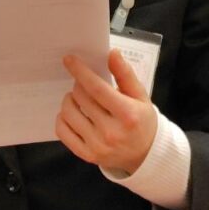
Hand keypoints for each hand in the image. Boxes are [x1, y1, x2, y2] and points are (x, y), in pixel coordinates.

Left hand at [56, 49, 157, 174]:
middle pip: (80, 98)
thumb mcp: (139, 96)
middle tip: (84, 85)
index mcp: (127, 115)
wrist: (146, 155)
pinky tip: (73, 115)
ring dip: (69, 100)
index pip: (96, 88)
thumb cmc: (141, 121)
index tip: (69, 60)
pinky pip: (62, 131)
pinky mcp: (87, 155)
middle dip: (78, 85)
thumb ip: (125, 74)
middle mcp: (112, 132)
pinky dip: (63, 119)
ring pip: (68, 113)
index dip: (80, 72)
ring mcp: (98, 146)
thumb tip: (112, 53)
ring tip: (79, 100)